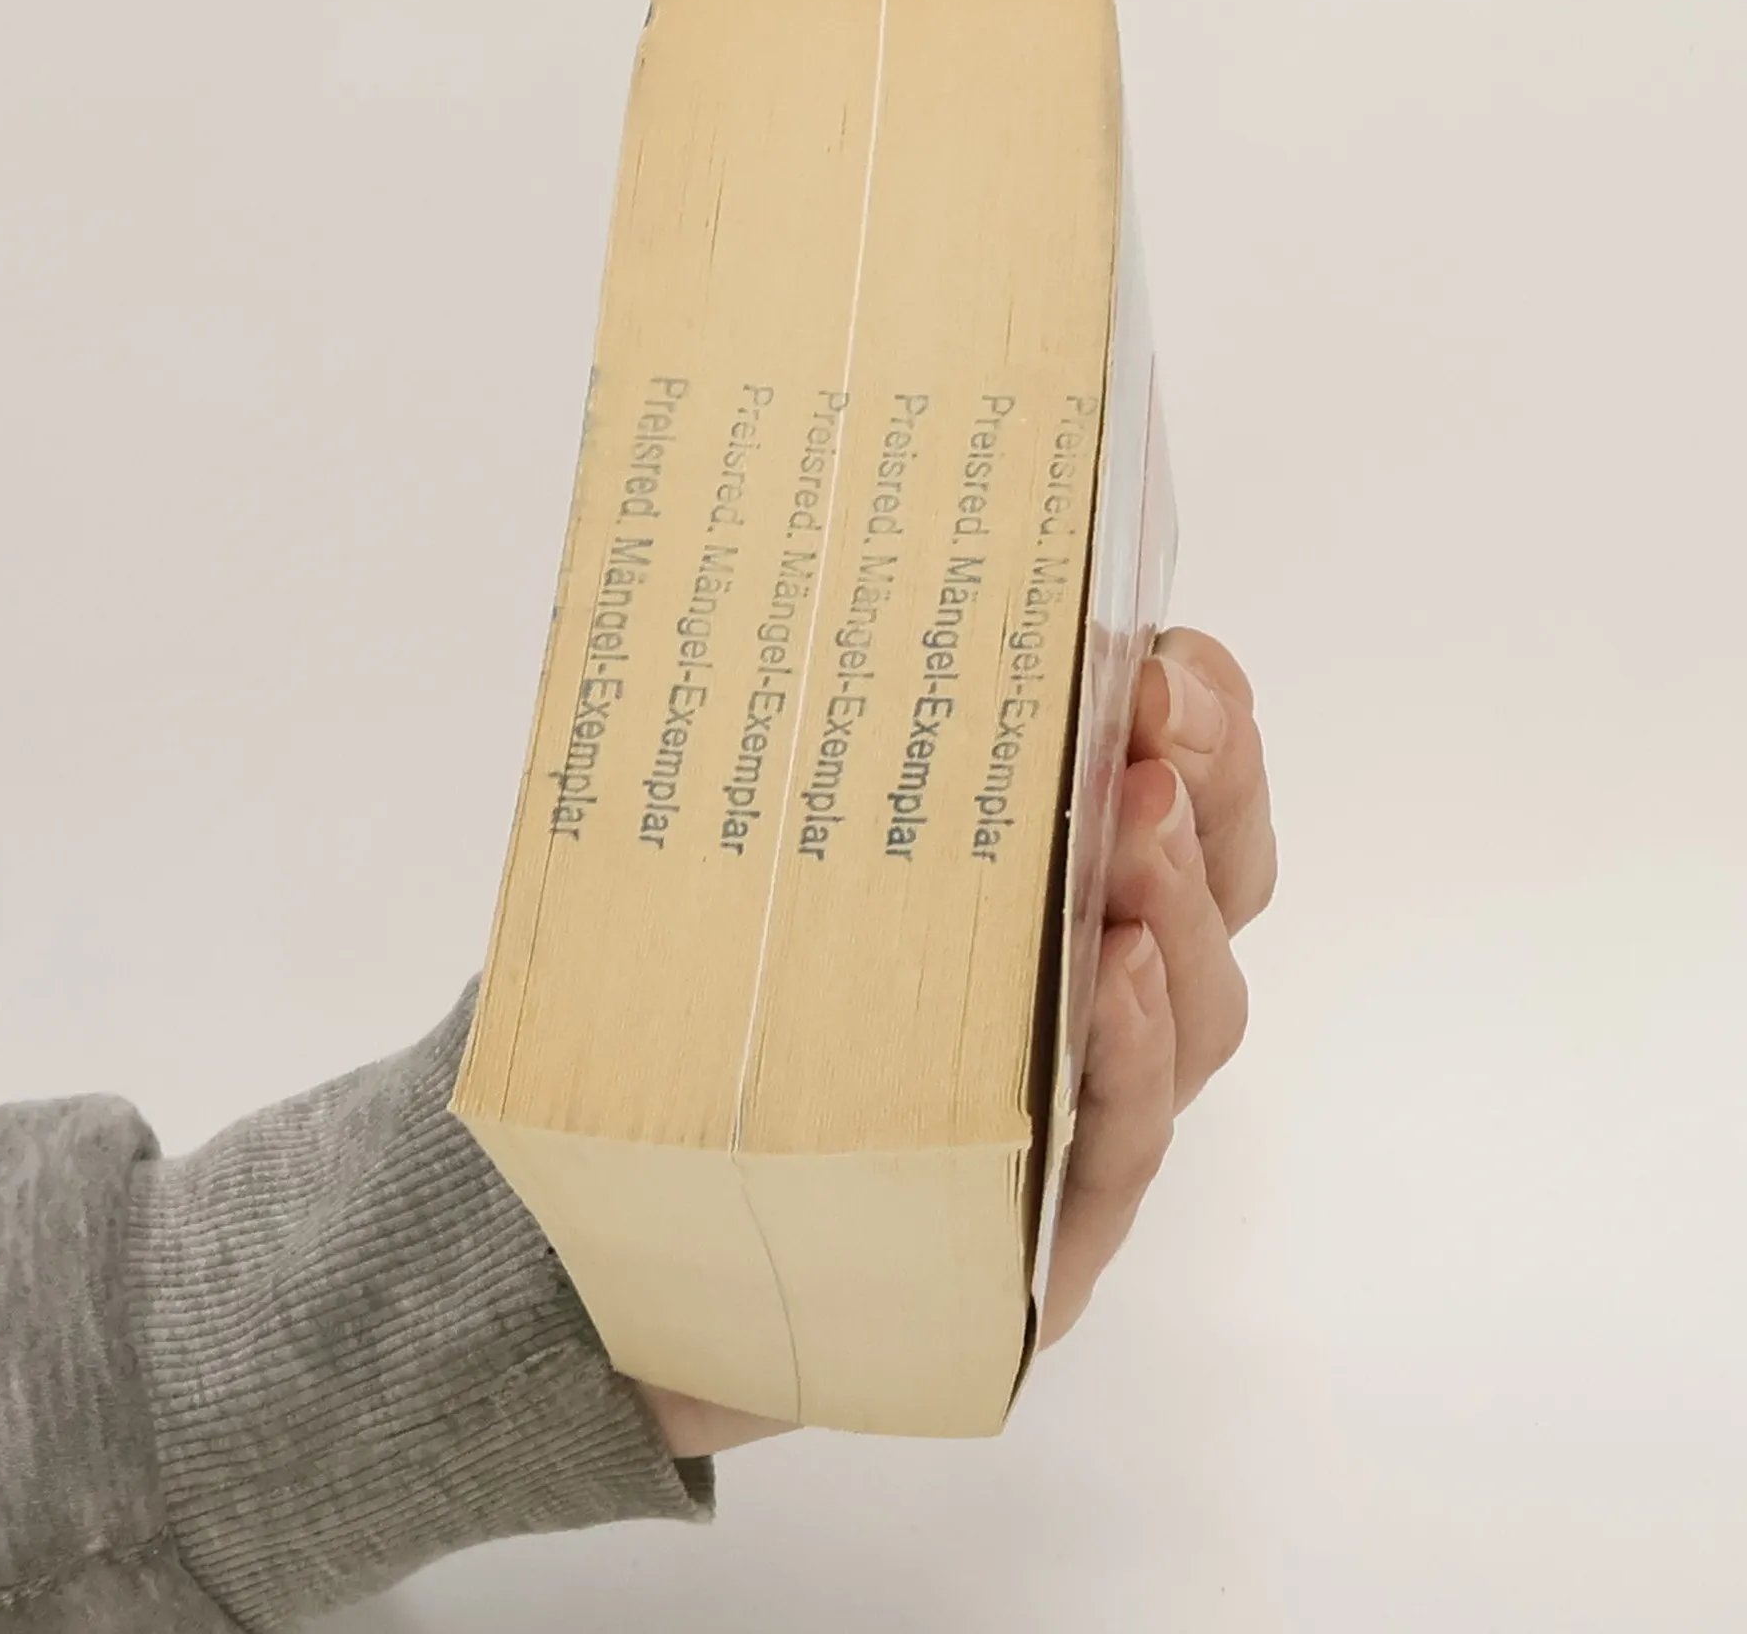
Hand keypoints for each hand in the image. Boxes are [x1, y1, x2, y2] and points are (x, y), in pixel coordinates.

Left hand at [639, 628, 1275, 1451]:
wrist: (607, 1241)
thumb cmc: (693, 1030)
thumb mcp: (748, 862)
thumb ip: (804, 755)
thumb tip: (801, 576)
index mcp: (1029, 902)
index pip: (1175, 801)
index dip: (1200, 724)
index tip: (1160, 659)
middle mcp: (1069, 1006)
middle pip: (1214, 896)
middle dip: (1211, 793)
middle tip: (1160, 723)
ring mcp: (1062, 1125)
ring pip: (1193, 1016)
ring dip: (1184, 906)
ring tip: (1139, 828)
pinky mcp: (1032, 1245)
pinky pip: (1119, 1148)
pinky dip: (1136, 1056)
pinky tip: (1118, 979)